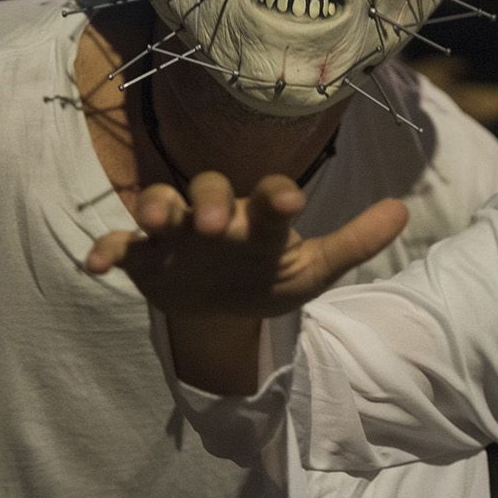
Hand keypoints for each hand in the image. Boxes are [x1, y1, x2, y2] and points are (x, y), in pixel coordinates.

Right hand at [85, 172, 407, 318]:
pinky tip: (94, 265)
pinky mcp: (145, 257)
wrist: (220, 307)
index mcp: (260, 219)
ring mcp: (176, 234)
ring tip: (154, 224)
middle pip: (207, 190)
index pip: (269, 196)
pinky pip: (120, 246)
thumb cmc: (267, 276)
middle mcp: (216, 216)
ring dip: (154, 209)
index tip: (290, 200)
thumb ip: (354, 242)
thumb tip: (403, 209)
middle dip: (209, 203)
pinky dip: (106, 250)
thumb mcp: (313, 269)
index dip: (277, 195)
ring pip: (159, 204)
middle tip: (215, 225)